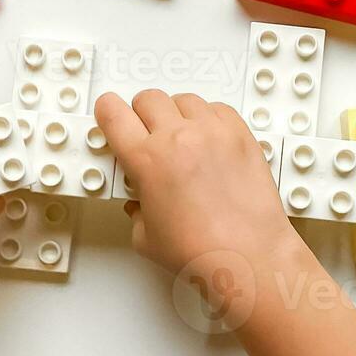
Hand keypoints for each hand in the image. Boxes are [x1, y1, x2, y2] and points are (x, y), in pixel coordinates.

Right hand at [94, 90, 300, 275]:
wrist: (248, 256)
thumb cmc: (202, 252)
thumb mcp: (145, 237)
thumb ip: (136, 209)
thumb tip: (139, 201)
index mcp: (146, 160)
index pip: (113, 112)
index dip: (107, 112)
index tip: (110, 115)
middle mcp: (178, 138)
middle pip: (147, 99)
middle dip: (141, 115)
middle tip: (146, 135)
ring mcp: (212, 132)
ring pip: (183, 100)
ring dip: (175, 115)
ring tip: (180, 140)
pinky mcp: (240, 135)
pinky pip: (217, 108)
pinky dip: (208, 118)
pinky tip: (207, 140)